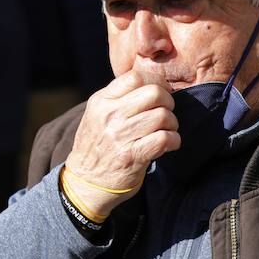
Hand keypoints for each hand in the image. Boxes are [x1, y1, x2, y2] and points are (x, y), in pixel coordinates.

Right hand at [62, 70, 179, 218]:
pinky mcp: (132, 156)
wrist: (84, 181)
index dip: (154, 83)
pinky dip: (173, 140)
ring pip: (163, 115)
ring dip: (172, 124)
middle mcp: (110, 116)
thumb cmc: (97, 145)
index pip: (135, 77)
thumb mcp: (97, 115)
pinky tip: (168, 144)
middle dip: (167, 102)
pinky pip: (165, 138)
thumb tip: (151, 85)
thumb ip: (117, 99)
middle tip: (165, 113)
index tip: (158, 95)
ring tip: (165, 131)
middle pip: (154, 93)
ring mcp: (120, 136)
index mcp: (101, 102)